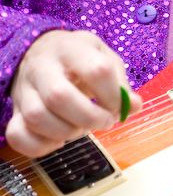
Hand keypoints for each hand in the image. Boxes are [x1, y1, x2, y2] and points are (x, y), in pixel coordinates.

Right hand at [7, 30, 142, 156]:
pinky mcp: (14, 110)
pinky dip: (39, 146)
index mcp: (71, 48)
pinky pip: (17, 135)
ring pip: (37, 117)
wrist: (40, 50)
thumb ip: (120, 82)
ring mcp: (25, 89)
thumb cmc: (77, 57)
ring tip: (82, 129)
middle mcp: (43, 66)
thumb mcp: (103, 57)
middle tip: (103, 122)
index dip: (112, 96)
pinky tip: (58, 141)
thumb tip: (134, 106)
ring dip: (66, 132)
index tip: (119, 106)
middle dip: (89, 117)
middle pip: (60, 96)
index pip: (96, 71)